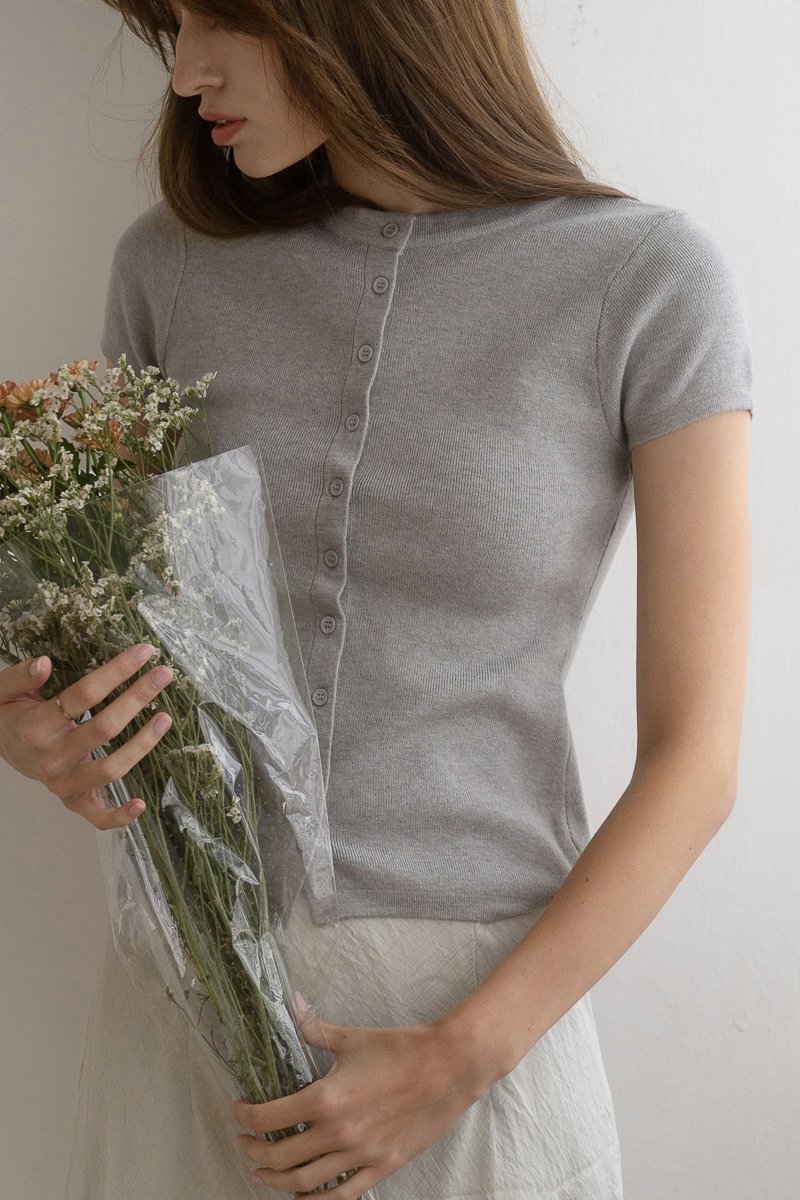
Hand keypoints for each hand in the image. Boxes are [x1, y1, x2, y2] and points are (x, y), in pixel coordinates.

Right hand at [0, 645, 173, 828]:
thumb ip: (20, 676)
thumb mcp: (3, 689)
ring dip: (143, 744)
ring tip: (165, 717)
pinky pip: (96, 815)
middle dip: (138, 698)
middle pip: (104, 728)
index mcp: (36, 726)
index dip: (116, 672)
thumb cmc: (10, 714)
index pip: (84, 695)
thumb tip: (45, 663)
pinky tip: (142, 803)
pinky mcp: (70, 799)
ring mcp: (62, 783)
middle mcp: (51, 757)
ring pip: (111, 768)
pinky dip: (118, 816)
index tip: (143, 652)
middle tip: (163, 675)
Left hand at [232, 993, 486, 1196]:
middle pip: (280, 1156)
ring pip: (303, 1183)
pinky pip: (340, 1196)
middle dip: (254, 1152)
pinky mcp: (381, 1167)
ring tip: (265, 1174)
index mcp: (325, 1098)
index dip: (245, 1117)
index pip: (268, 1117)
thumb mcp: (351, 1038)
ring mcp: (359, 1154)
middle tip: (245, 1144)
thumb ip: (313, 1028)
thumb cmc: (401, 1048)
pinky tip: (302, 1197)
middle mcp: (337, 1132)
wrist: (448, 1066)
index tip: (239, 1112)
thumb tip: (291, 1004)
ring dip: (277, 1182)